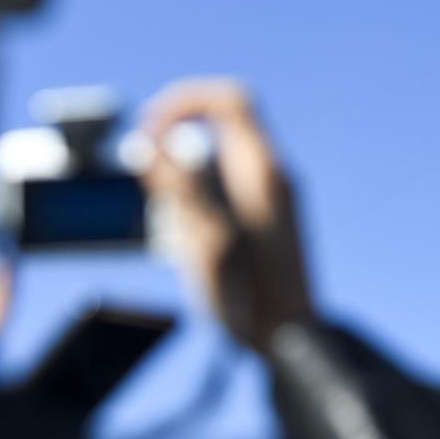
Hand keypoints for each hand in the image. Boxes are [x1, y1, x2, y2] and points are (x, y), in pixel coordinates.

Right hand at [141, 78, 312, 350]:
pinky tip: (194, 246)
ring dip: (186, 187)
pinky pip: (226, 191)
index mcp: (262, 168)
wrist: (291, 339)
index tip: (152, 129)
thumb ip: (178, 187)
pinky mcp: (268, 216)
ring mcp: (273, 195)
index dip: (184, 100)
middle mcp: (273, 174)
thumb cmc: (251, 296)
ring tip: (181, 234)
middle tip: (159, 196)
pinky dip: (200, 206)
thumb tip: (148, 144)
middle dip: (177, 154)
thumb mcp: (206, 239)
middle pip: (217, 131)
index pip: (228, 99)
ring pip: (217, 164)